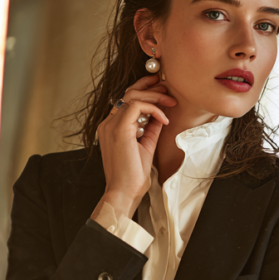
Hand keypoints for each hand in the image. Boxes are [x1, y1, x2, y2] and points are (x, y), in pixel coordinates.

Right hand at [92, 74, 176, 219]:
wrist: (124, 193)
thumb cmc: (133, 176)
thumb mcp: (146, 146)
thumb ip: (150, 129)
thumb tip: (160, 115)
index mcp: (111, 127)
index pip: (126, 100)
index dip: (144, 91)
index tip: (161, 90)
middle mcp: (108, 123)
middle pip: (128, 93)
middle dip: (150, 87)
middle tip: (168, 89)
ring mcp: (111, 125)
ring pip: (132, 96)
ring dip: (154, 96)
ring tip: (170, 102)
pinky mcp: (119, 129)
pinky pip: (137, 106)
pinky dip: (153, 108)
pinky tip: (164, 119)